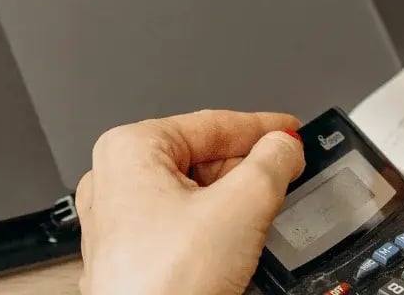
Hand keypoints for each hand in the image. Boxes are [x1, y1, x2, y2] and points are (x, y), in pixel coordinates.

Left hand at [76, 110, 303, 294]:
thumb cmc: (164, 284)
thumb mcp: (241, 208)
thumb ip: (271, 165)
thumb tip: (284, 146)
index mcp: (128, 149)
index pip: (210, 123)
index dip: (261, 126)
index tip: (291, 130)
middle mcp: (113, 179)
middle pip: (199, 157)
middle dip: (245, 167)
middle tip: (286, 172)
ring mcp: (116, 220)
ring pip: (190, 192)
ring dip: (230, 199)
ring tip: (262, 212)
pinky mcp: (127, 255)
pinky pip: (176, 223)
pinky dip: (210, 226)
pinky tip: (233, 242)